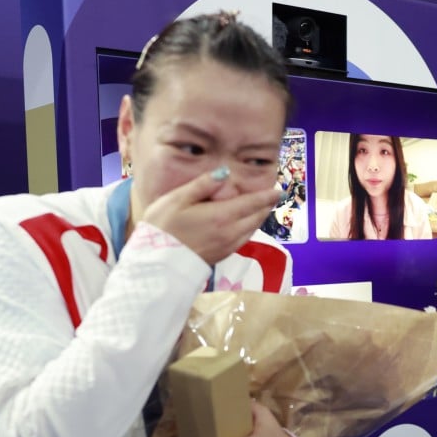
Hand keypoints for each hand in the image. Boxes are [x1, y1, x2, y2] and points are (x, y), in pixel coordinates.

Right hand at [141, 167, 280, 264]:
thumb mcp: (178, 199)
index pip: (252, 203)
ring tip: (261, 209)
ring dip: (259, 218)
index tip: (279, 190)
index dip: (267, 196)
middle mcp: (230, 232)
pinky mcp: (220, 256)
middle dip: (266, 206)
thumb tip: (224, 173)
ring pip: (251, 230)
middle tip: (271, 197)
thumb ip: (203, 185)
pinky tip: (245, 226)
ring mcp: (226, 246)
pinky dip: (249, 229)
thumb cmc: (163, 227)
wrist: (157, 263)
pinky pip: (243, 240)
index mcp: (222, 216)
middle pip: (256, 218)